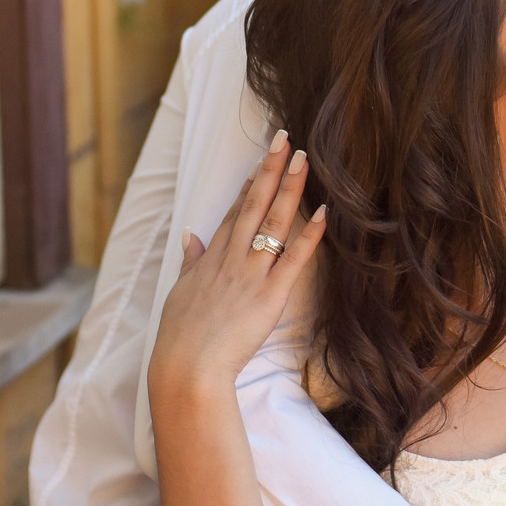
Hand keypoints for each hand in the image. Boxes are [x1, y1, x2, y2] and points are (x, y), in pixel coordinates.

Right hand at [149, 131, 326, 394]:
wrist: (187, 366)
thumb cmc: (181, 336)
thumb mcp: (180, 292)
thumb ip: (190, 261)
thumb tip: (190, 235)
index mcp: (212, 258)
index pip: (234, 213)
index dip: (250, 185)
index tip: (262, 161)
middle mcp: (233, 258)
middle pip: (254, 205)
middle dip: (270, 169)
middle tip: (285, 139)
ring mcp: (252, 273)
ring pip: (274, 222)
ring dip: (290, 188)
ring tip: (304, 158)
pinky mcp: (271, 295)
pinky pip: (294, 259)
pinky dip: (310, 234)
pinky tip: (325, 212)